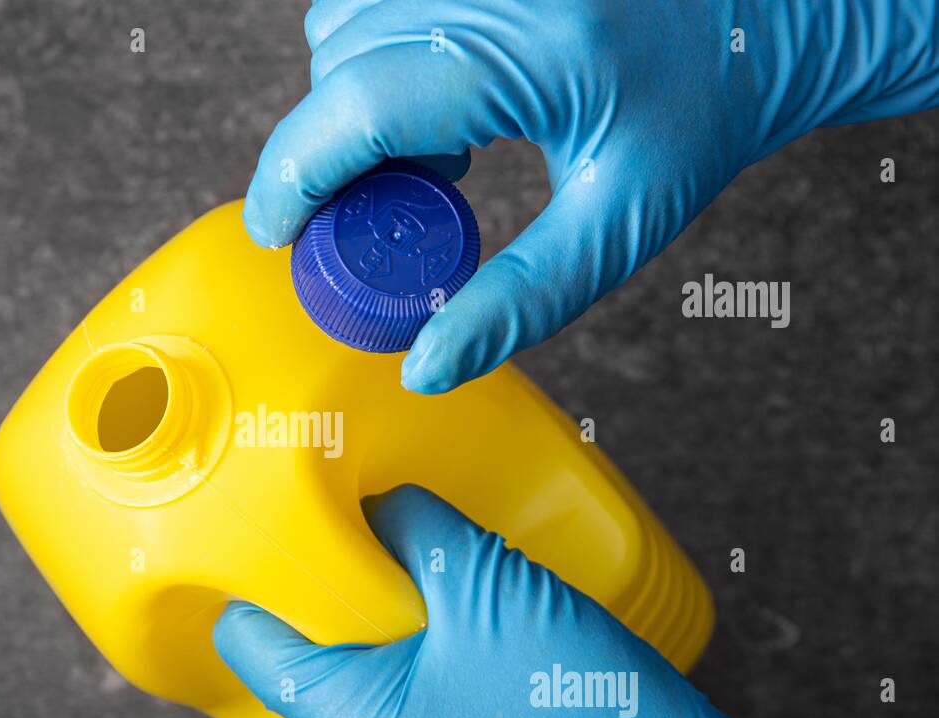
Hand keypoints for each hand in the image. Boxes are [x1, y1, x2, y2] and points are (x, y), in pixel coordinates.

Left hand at [214, 485, 922, 717]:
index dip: (255, 575)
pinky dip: (407, 649)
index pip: (247, 641)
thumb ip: (413, 527)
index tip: (274, 526)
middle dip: (324, 589)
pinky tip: (448, 608)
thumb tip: (377, 498)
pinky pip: (395, 696)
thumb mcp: (485, 585)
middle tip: (353, 529)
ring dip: (374, 615)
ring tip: (411, 561)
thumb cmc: (579, 707)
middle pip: (299, 655)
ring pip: (351, 673)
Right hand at [245, 0, 938, 391]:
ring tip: (438, 156)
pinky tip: (445, 103)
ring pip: (342, 24)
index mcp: (532, 49)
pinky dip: (376, 56)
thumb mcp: (621, 222)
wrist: (761, 13)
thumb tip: (426, 365)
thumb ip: (522, 299)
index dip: (290, 176)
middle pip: (337, 68)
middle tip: (394, 217)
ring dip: (352, 102)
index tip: (274, 234)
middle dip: (332, 154)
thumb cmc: (705, 113)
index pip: (354, 106)